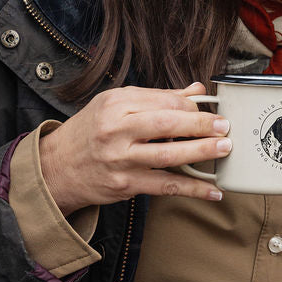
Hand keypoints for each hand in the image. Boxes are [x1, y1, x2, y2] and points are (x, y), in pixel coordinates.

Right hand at [38, 82, 230, 214]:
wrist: (56, 167)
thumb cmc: (91, 131)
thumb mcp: (115, 105)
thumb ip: (158, 98)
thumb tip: (197, 91)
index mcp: (116, 104)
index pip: (162, 101)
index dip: (191, 105)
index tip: (212, 109)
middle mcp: (116, 130)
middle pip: (166, 124)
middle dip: (200, 124)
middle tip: (224, 126)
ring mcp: (120, 159)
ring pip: (168, 155)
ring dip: (201, 152)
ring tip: (224, 148)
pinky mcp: (125, 184)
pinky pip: (165, 186)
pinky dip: (193, 189)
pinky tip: (213, 190)